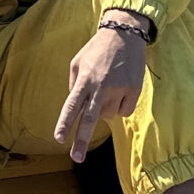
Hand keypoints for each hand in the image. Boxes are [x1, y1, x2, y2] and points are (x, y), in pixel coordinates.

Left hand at [54, 11, 148, 160]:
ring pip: (108, 116)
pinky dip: (120, 106)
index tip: (59, 138)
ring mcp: (118, 89)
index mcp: (84, 79)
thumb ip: (73, 84)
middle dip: (82, 140)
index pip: (72, 105)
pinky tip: (120, 89)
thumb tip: (75, 106)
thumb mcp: (78, 61)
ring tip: (107, 88)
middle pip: (90, 119)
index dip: (65, 123)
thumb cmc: (97, 49)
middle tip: (76, 158)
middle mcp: (100, 86)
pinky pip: (124, 112)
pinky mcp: (134, 91)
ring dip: (104, 109)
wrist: (125, 34)